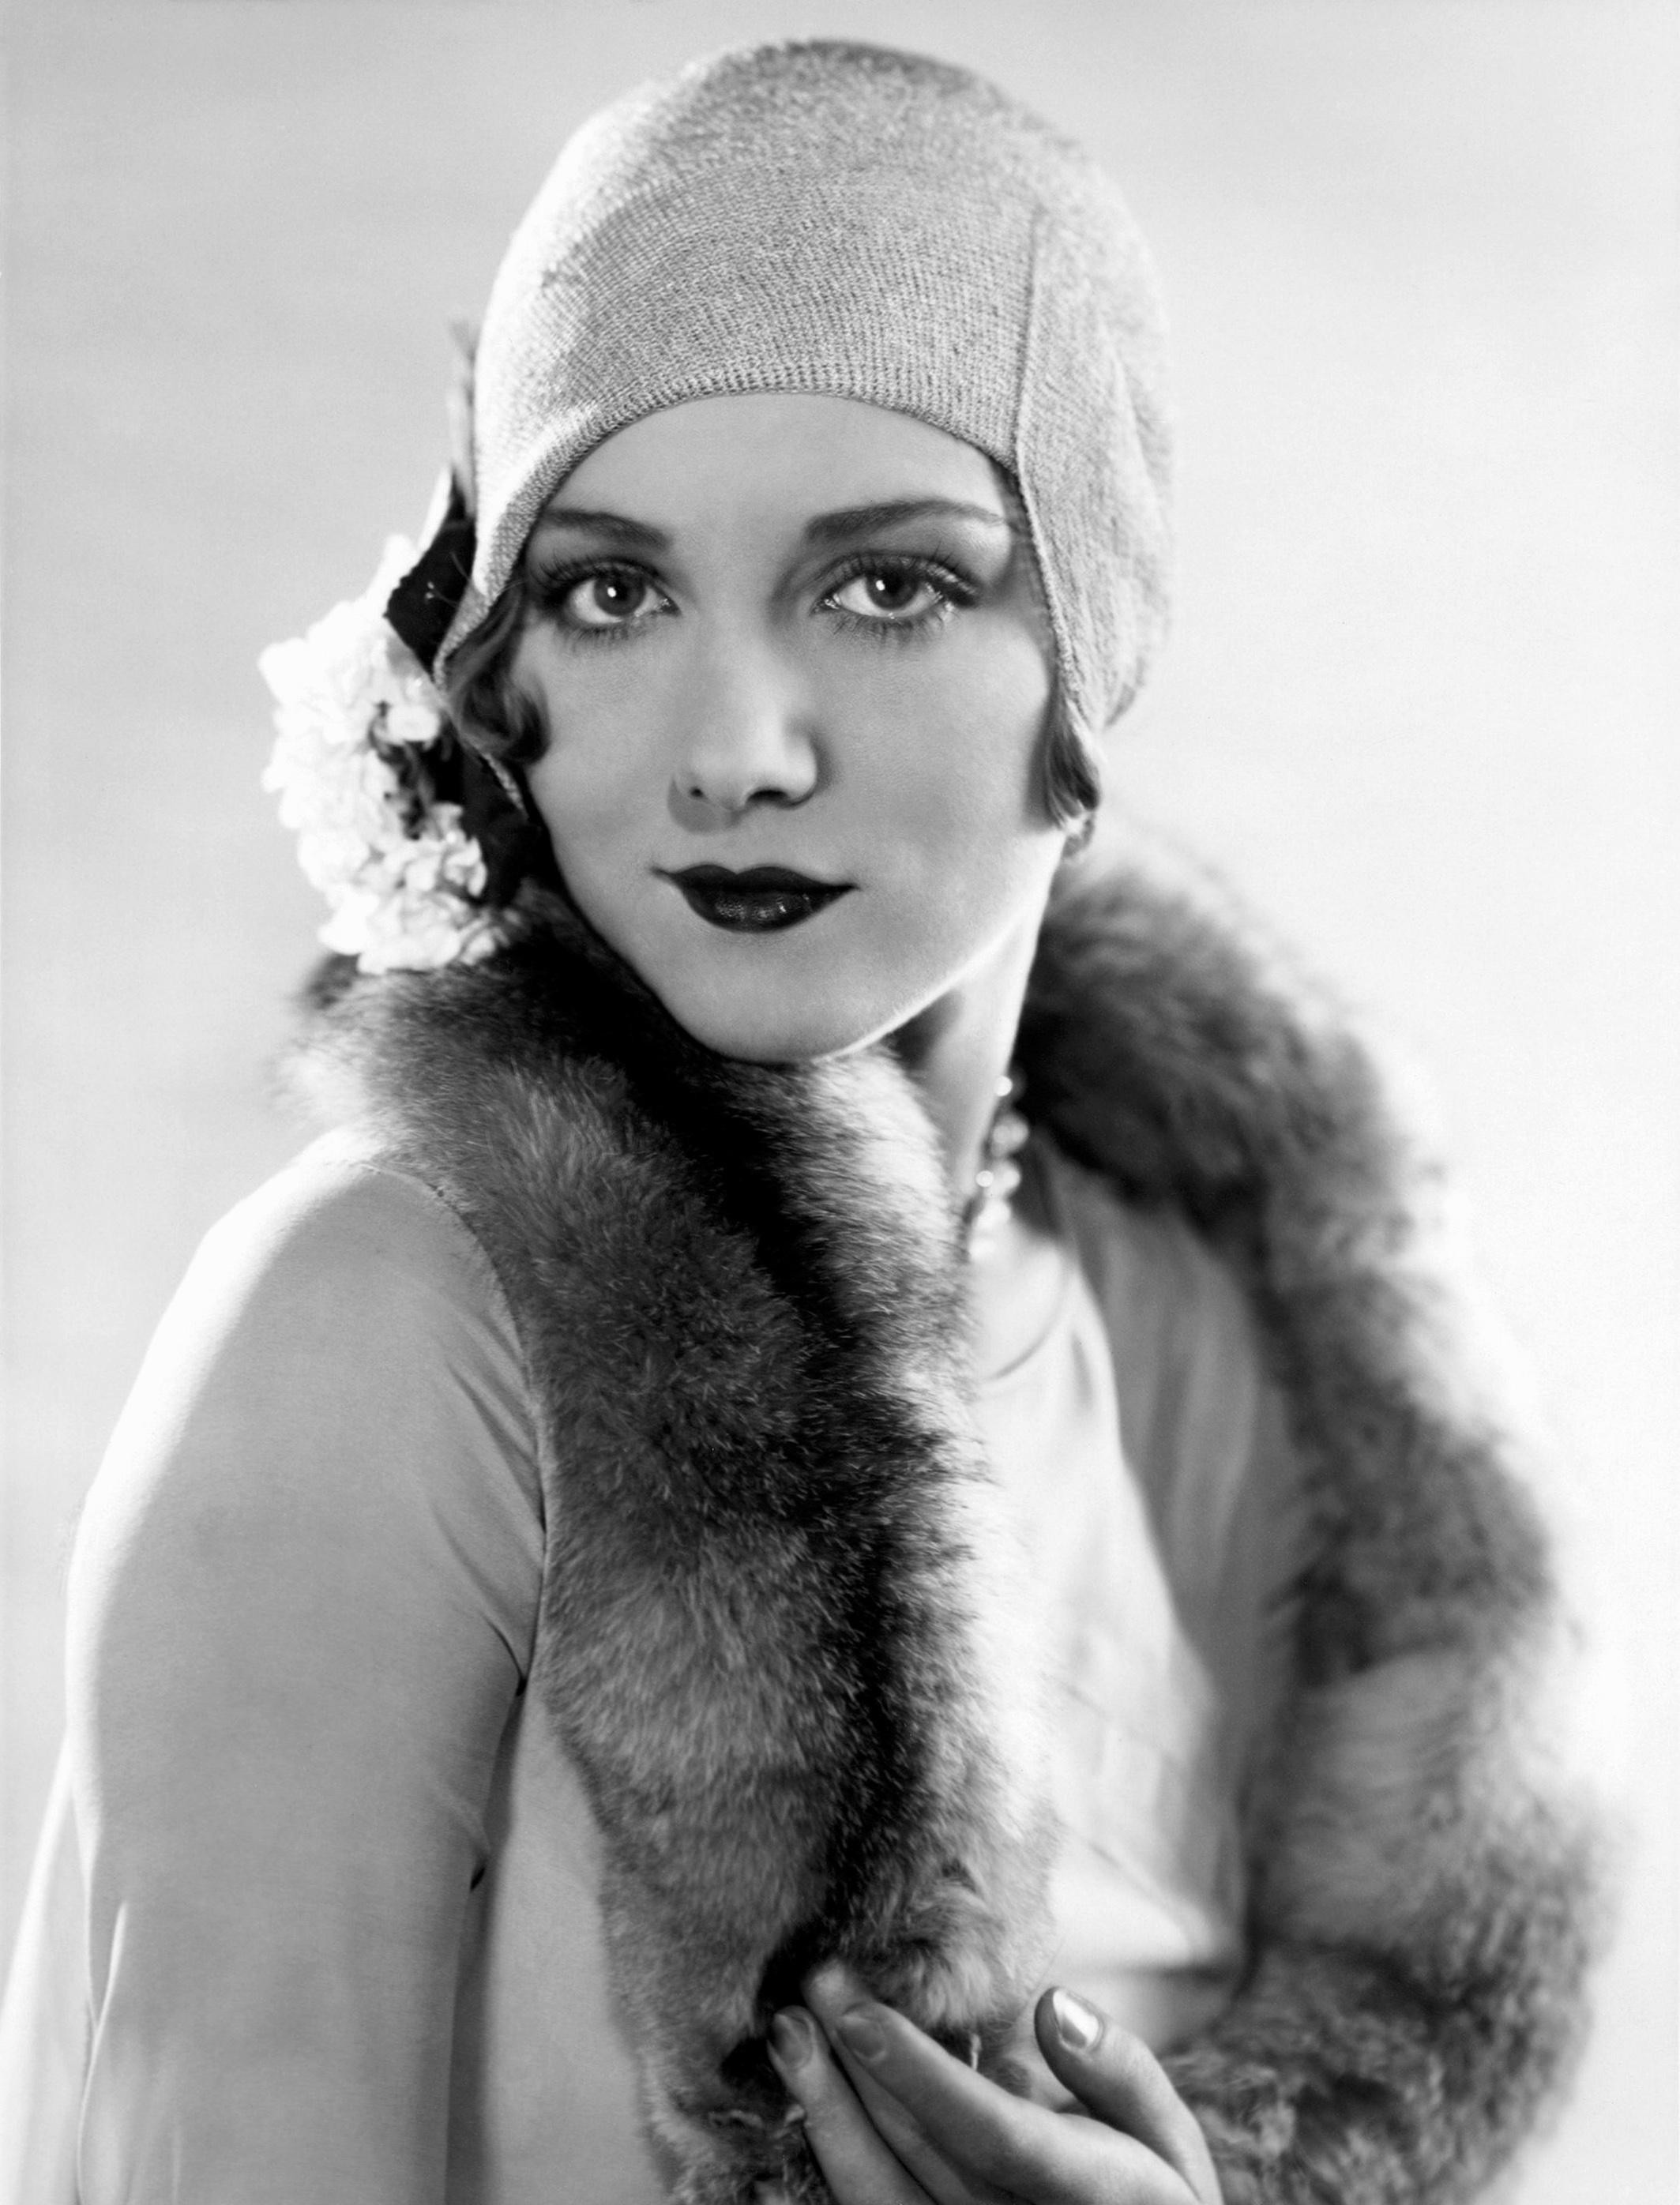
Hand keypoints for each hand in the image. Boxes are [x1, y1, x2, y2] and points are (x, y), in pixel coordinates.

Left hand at [764, 1966, 1221, 2204]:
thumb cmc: (1155, 2200)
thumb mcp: (1172, 2142)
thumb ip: (1120, 2072)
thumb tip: (1052, 2005)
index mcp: (1085, 2193)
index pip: (990, 2131)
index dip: (919, 2073)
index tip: (859, 2011)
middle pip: (917, 2150)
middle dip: (857, 2063)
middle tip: (815, 1979)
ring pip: (877, 2190)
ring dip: (826, 2107)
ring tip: (790, 2032)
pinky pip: (873, 2204)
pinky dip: (837, 2147)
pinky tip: (813, 2088)